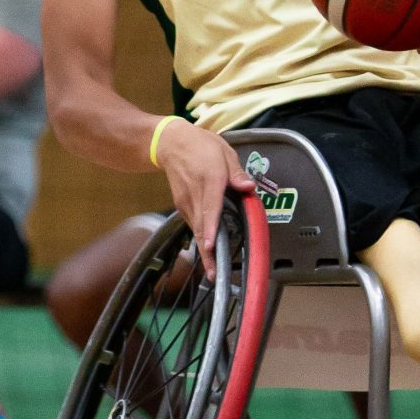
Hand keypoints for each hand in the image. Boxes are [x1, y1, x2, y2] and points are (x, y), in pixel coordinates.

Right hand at [153, 120, 254, 274]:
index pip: (210, 207)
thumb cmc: (201, 146)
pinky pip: (193, 224)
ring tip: (212, 270)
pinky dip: (200, 238)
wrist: (171, 144)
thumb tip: (248, 187)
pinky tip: (208, 251)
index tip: (209, 243)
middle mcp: (196, 194)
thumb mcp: (225, 151)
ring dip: (203, 251)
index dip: (210, 227)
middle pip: (201, 227)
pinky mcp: (182, 205)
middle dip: (207, 251)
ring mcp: (186, 201)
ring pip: (196, 230)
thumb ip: (237, 172)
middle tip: (214, 274)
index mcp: (210, 179)